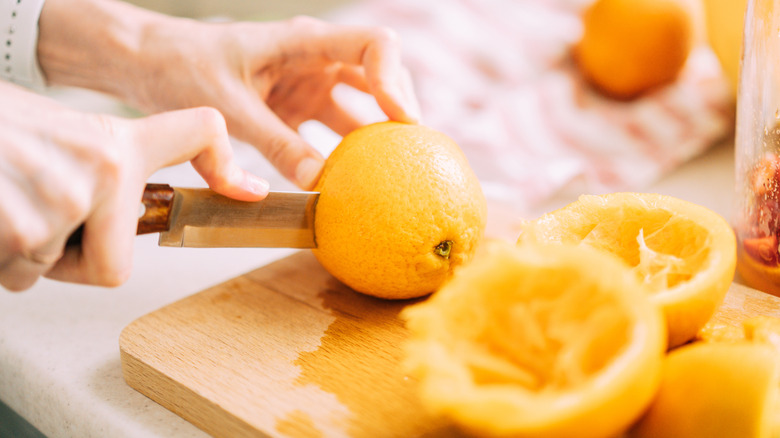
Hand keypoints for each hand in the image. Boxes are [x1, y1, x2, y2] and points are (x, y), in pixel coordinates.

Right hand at [0, 82, 266, 290]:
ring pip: (52, 271)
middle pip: (112, 267)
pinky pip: (17, 277)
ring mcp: (63, 199)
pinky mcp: (20, 226)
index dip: (226, 163)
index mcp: (118, 142)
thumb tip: (145, 209)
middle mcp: (103, 168)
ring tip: (3, 200)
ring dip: (22, 254)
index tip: (249, 191)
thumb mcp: (63, 133)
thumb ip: (107, 168)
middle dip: (71, 261)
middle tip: (37, 219)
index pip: (199, 132)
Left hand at [38, 1, 420, 188]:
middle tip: (412, 154)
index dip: (396, 79)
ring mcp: (309, 85)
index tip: (400, 119)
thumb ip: (274, 144)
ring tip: (397, 173)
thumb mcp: (227, 108)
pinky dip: (347, 154)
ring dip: (378, 136)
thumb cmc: (183, 68)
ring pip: (362, 107)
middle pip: (380, 76)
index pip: (374, 44)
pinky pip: (333, 131)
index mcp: (304, 42)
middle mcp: (316, 60)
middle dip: (399, 110)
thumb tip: (318, 184)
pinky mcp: (297, 109)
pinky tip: (355, 183)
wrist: (150, 65)